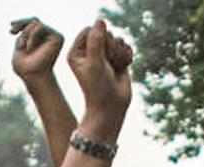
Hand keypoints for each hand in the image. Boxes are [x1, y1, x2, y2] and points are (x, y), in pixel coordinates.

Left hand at [10, 18, 63, 80]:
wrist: (31, 76)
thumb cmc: (24, 68)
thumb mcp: (20, 46)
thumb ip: (24, 33)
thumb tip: (31, 22)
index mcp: (41, 40)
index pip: (32, 24)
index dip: (21, 22)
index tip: (10, 27)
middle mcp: (49, 37)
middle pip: (35, 21)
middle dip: (21, 24)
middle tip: (11, 32)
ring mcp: (54, 36)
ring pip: (36, 24)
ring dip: (25, 34)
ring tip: (21, 46)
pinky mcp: (58, 38)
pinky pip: (41, 27)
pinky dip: (31, 36)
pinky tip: (28, 48)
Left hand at [66, 20, 132, 143]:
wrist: (111, 107)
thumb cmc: (98, 88)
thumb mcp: (95, 63)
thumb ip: (96, 41)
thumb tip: (100, 21)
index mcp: (77, 52)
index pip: (90, 30)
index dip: (99, 40)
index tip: (99, 57)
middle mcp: (89, 51)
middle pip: (105, 33)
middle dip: (110, 49)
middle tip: (107, 66)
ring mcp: (104, 55)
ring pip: (117, 39)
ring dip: (119, 54)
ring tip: (114, 69)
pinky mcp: (116, 58)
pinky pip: (126, 46)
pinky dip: (127, 57)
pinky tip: (122, 68)